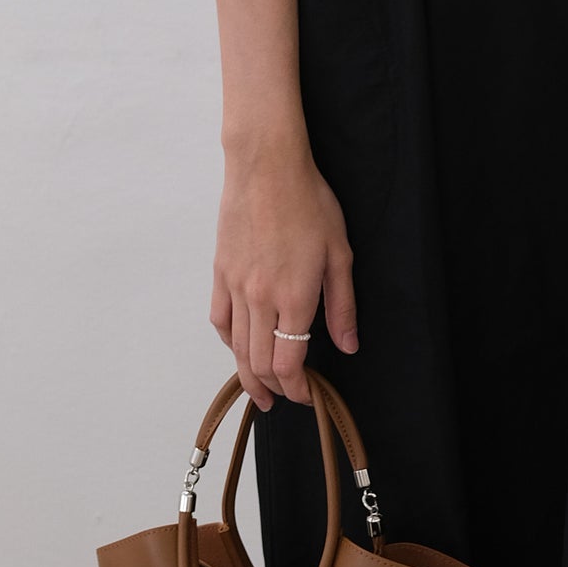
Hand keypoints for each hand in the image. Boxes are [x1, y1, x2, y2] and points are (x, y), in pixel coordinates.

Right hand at [211, 137, 358, 408]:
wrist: (266, 167)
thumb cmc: (308, 202)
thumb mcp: (339, 253)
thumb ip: (342, 306)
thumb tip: (347, 346)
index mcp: (294, 296)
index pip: (289, 363)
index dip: (297, 389)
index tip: (306, 396)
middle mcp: (260, 298)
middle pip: (260, 363)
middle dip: (274, 389)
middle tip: (284, 400)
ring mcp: (235, 286)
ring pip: (237, 347)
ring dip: (249, 375)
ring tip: (259, 390)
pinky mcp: (220, 273)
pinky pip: (220, 320)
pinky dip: (230, 341)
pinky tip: (239, 347)